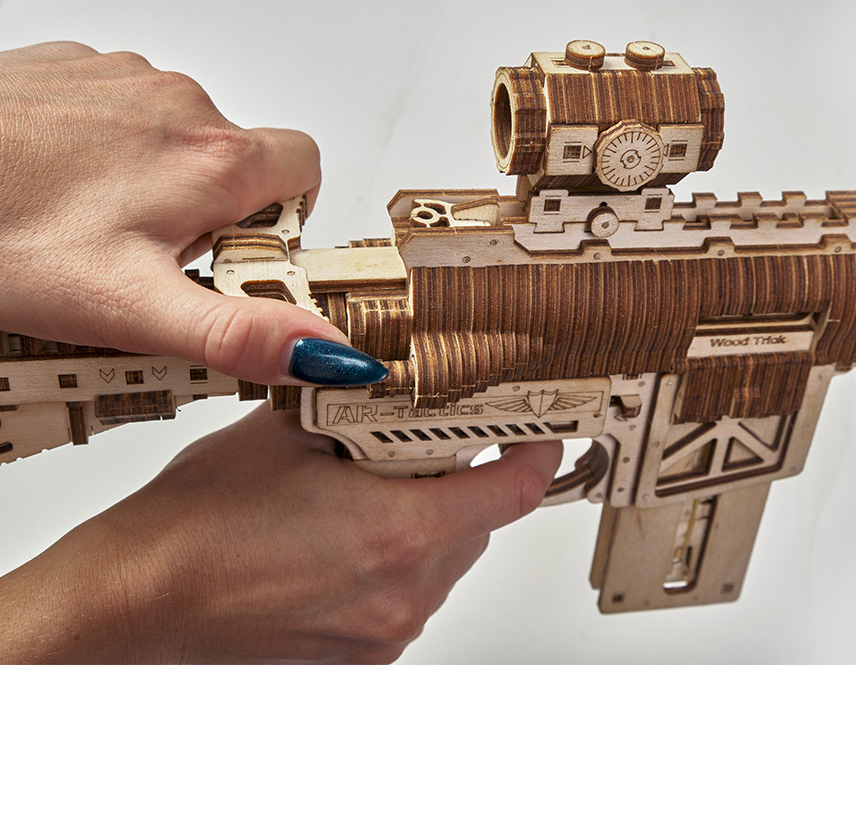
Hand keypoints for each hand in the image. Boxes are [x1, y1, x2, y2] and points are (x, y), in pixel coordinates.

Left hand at [0, 41, 348, 384]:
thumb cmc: (3, 232)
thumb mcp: (130, 307)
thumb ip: (239, 333)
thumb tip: (326, 351)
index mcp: (211, 159)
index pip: (305, 166)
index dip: (288, 215)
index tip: (243, 257)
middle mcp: (178, 103)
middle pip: (237, 158)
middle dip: (212, 212)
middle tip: (150, 264)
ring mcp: (120, 78)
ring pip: (176, 135)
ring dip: (158, 179)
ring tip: (94, 228)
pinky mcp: (69, 69)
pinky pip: (119, 108)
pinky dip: (107, 147)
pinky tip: (58, 186)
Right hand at [0, 406, 561, 662]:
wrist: (132, 611)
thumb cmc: (193, 529)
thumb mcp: (286, 435)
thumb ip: (361, 410)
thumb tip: (400, 387)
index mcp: (399, 531)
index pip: (514, 489)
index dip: (535, 450)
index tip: (535, 425)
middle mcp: (402, 592)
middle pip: (478, 521)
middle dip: (459, 476)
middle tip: (419, 443)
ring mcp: (383, 632)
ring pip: (443, 559)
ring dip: (424, 520)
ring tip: (358, 493)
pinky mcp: (361, 656)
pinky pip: (405, 596)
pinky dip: (393, 561)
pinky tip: (337, 539)